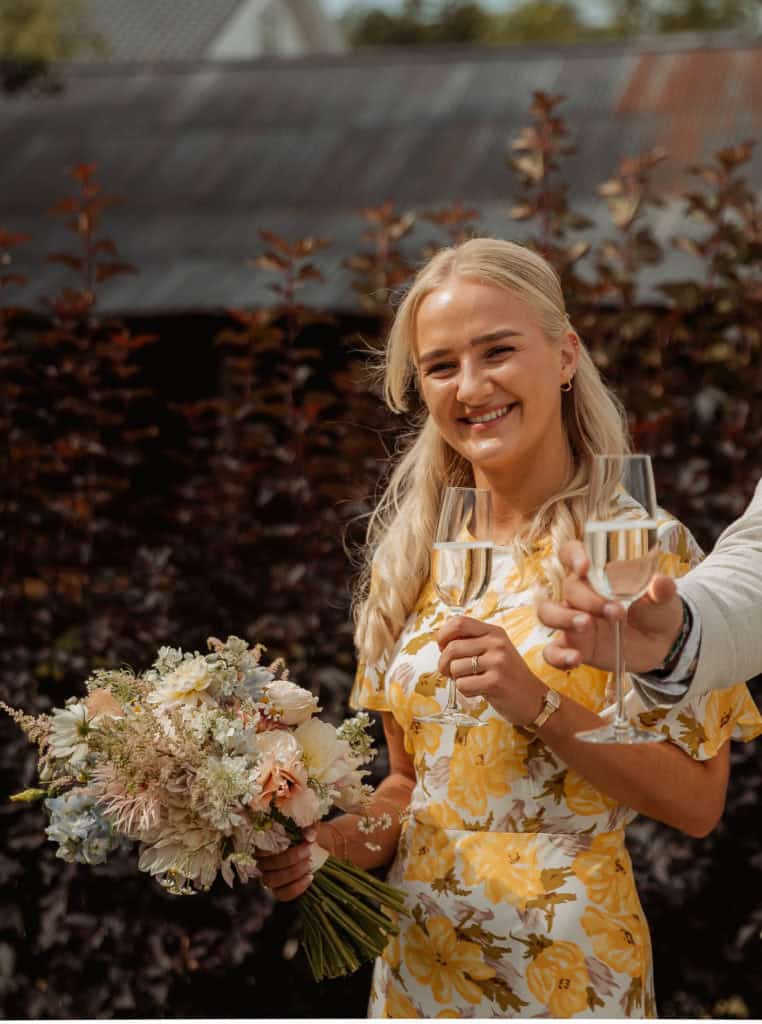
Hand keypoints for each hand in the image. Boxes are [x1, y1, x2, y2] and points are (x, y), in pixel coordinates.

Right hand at [257, 825, 316, 901]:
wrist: (315, 851)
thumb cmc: (307, 837)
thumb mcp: (309, 829)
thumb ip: (309, 829)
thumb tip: (309, 836)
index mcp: (264, 845)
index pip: (259, 849)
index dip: (272, 848)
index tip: (290, 842)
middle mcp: (262, 863)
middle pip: (267, 865)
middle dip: (290, 858)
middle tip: (308, 851)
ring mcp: (269, 878)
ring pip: (272, 880)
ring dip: (293, 872)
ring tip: (309, 863)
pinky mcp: (278, 891)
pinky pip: (283, 894)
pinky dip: (297, 887)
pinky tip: (310, 876)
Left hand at [437, 615, 545, 726]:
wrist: (535, 700)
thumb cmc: (509, 677)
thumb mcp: (495, 651)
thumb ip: (472, 643)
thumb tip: (441, 642)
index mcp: (494, 632)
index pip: (458, 622)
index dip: (443, 635)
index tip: (442, 648)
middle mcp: (497, 643)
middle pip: (452, 647)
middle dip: (444, 664)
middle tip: (451, 673)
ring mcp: (497, 662)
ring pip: (455, 668)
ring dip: (456, 679)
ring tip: (471, 682)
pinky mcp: (495, 682)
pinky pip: (463, 685)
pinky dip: (465, 691)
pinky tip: (478, 691)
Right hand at [538, 540, 683, 672]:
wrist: (662, 643)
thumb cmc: (656, 610)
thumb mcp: (663, 598)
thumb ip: (661, 589)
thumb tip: (661, 583)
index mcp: (596, 573)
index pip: (572, 553)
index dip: (573, 556)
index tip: (585, 567)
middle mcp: (579, 594)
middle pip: (568, 588)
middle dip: (589, 599)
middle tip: (616, 612)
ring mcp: (573, 620)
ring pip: (547, 613)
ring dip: (563, 618)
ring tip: (587, 625)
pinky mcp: (574, 646)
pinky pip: (552, 652)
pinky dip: (558, 656)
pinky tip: (575, 659)